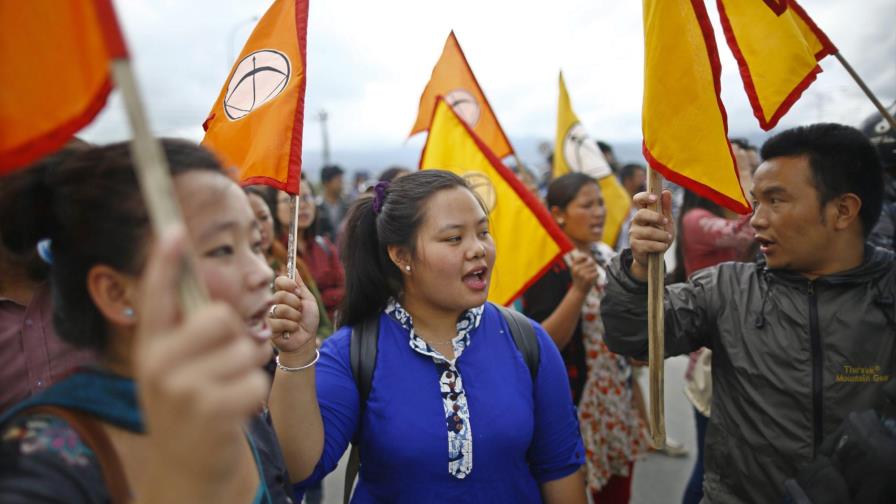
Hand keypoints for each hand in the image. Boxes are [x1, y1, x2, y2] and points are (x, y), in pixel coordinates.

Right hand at [134, 227, 272, 501]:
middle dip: (236, 336)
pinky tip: (234, 410)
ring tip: (228, 390)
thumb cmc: (190, 405)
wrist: (187, 467)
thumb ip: (186, 334)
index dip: (165, 261)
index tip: (173, 230)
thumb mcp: (173, 369)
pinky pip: (256, 380)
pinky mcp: (210, 411)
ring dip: (248, 369)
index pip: (156, 296)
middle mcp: (158, 363)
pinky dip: (255, 394)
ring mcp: (182, 388)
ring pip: (245, 350)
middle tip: (225, 361)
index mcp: (151, 347)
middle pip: (220, 317)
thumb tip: (211, 294)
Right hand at [268, 275, 319, 361]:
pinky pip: (278, 322)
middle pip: (280, 295)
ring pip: (281, 309)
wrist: (307, 339)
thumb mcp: (308, 300)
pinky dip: (290, 326)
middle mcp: (274, 302)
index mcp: (283, 294)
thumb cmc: (308, 320)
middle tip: (299, 310)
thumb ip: (301, 285)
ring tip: (296, 322)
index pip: (279, 281)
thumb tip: (294, 269)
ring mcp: (269, 315)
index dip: (288, 284)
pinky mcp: (268, 328)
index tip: (297, 290)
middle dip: (295, 303)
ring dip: (294, 317)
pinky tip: (291, 330)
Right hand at [569, 252, 598, 294]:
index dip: (587, 258)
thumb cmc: (578, 279)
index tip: (587, 262)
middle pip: (592, 262)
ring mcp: (582, 274)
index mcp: (573, 266)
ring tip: (590, 276)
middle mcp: (577, 269)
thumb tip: (587, 255)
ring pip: (595, 268)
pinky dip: (596, 276)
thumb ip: (579, 261)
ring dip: (594, 272)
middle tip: (589, 272)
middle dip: (593, 266)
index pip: (584, 257)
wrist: (578, 291)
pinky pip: (596, 273)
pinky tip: (592, 280)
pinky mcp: (588, 278)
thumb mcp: (575, 269)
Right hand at [629, 190, 674, 279]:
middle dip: (656, 217)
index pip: (638, 200)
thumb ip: (666, 208)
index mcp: (643, 212)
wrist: (654, 257)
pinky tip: (663, 246)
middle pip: (641, 214)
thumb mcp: (666, 221)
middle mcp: (636, 221)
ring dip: (662, 235)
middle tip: (666, 221)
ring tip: (668, 238)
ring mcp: (633, 234)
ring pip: (649, 231)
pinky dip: (660, 245)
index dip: (644, 196)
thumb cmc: (660, 236)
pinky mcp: (635, 246)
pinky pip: (649, 244)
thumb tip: (666, 192)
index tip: (655, 198)